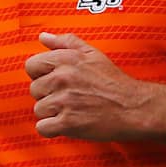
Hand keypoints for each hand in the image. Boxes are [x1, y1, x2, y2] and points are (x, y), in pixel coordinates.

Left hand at [24, 33, 155, 140]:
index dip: (41, 75)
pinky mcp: (68, 123)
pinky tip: (67, 125)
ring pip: (38, 109)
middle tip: (69, 98)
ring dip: (52, 113)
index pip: (31, 66)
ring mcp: (64, 101)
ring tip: (72, 111)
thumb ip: (66, 42)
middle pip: (34, 89)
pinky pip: (43, 127)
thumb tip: (43, 37)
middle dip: (48, 95)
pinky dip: (52, 129)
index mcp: (66, 59)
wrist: (134, 107)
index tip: (55, 82)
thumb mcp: (93, 54)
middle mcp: (62, 78)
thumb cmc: (114, 81)